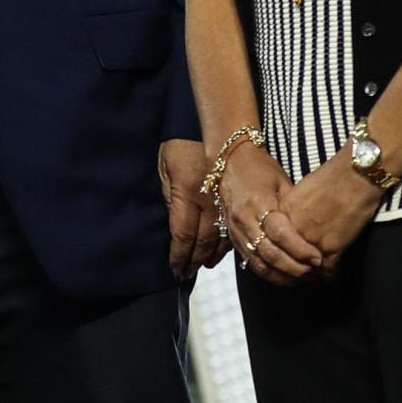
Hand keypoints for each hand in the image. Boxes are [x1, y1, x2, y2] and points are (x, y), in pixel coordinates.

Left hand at [158, 139, 227, 279]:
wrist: (216, 129)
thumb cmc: (182, 143)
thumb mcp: (165, 167)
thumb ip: (169, 196)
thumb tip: (173, 223)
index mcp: (187, 194)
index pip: (183, 235)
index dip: (179, 255)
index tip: (175, 269)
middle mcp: (208, 202)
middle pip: (203, 241)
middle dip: (194, 259)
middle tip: (187, 273)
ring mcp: (225, 202)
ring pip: (220, 238)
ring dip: (212, 255)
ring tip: (204, 265)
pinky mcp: (236, 200)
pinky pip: (233, 227)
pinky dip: (227, 242)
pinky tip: (222, 250)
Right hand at [220, 142, 322, 286]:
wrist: (229, 162)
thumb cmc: (260, 168)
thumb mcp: (281, 180)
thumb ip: (293, 207)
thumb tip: (314, 231)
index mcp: (258, 202)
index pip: (279, 233)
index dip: (299, 249)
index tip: (318, 258)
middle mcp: (244, 219)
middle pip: (269, 253)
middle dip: (295, 268)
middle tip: (315, 271)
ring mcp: (236, 231)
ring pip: (259, 263)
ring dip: (283, 276)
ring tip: (304, 278)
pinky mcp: (233, 238)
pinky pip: (251, 262)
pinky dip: (270, 274)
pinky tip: (285, 277)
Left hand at [279, 146, 382, 272]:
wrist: (354, 174)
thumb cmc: (331, 177)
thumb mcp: (302, 190)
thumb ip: (293, 210)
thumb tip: (292, 224)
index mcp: (283, 212)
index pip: (275, 241)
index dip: (282, 251)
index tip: (289, 257)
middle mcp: (293, 228)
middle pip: (287, 258)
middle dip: (295, 266)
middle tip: (303, 271)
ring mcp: (311, 240)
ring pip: (306, 269)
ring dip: (312, 273)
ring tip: (317, 276)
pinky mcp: (332, 248)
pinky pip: (328, 272)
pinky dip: (332, 276)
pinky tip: (334, 276)